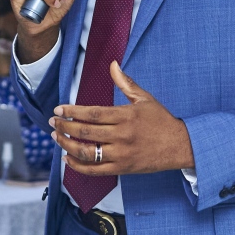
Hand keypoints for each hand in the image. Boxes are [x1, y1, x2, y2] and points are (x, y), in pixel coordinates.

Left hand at [53, 62, 194, 174]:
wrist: (180, 146)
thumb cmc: (161, 121)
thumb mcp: (145, 98)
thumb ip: (125, 83)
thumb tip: (113, 64)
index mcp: (126, 116)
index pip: (92, 113)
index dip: (72, 112)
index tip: (58, 109)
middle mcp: (122, 136)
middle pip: (86, 133)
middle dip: (65, 127)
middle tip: (53, 122)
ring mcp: (121, 154)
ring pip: (87, 152)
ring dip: (67, 146)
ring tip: (57, 138)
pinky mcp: (122, 168)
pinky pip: (95, 170)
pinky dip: (78, 166)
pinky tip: (68, 159)